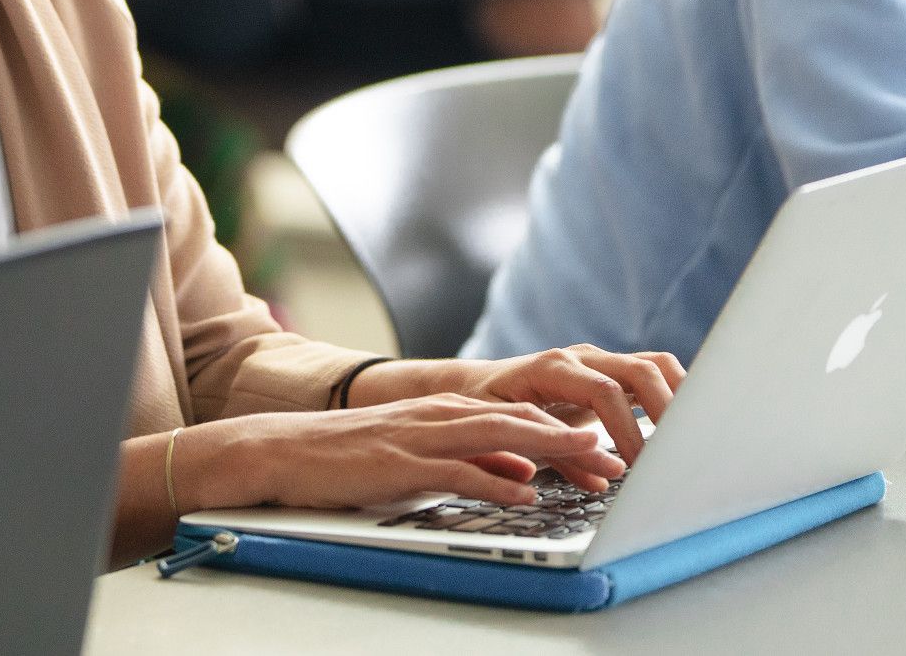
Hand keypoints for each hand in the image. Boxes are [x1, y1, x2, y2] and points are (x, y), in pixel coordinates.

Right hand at [201, 394, 610, 511]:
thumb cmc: (351, 456)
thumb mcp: (419, 453)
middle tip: (619, 453)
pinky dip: (495, 483)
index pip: (519, 414)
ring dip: (548, 449)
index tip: (608, 449)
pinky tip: (523, 496)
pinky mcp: (401, 464)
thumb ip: (471, 461)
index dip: (566, 430)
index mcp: (444, 410)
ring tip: (589, 460)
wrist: (285, 449)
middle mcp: (438, 415)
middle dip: (572, 437)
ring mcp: (420, 437)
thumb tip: (522, 478)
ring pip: (497, 436)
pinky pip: (457, 471)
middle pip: (519, 419)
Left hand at [440, 343, 685, 483]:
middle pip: (640, 370)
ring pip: (654, 364)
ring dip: (680, 397)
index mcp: (550, 369)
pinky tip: (685, 424)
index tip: (642, 467)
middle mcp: (579, 358)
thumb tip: (605, 479)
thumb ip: (554, 451)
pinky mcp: (610, 372)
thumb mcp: (507, 432)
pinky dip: (675, 393)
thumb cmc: (485, 412)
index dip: (627, 430)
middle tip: (680, 455)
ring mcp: (598, 361)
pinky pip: (652, 373)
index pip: (603, 392)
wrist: (473, 388)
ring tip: (692, 438)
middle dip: (667, 411)